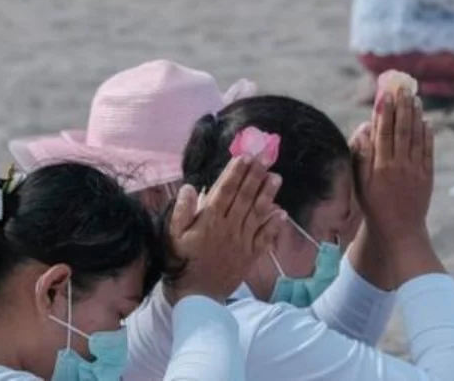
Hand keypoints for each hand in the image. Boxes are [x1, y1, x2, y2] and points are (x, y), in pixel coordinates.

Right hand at [165, 157, 285, 302]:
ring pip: (257, 214)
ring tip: (276, 177)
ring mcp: (241, 242)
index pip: (225, 191)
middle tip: (266, 156)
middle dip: (255, 175)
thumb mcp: (172, 237)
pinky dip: (273, 226)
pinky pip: (264, 238)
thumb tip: (190, 187)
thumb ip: (182, 212)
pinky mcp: (250, 256)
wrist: (195, 297)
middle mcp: (228, 228)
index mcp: (209, 221)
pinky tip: (282, 213)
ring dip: (267, 195)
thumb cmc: (180, 263)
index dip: (235, 172)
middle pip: (244, 197)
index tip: (245, 156)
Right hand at [357, 89, 433, 247]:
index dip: (385, 113)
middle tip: (403, 89)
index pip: (383, 133)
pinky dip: (427, 134)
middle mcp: (399, 167)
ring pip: (417, 138)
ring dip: (416, 116)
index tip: (386, 95)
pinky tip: (426, 121)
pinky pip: (428, 150)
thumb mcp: (361, 183)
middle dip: (403, 108)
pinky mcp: (428, 176)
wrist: (399, 230)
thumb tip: (364, 129)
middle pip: (402, 131)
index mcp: (380, 168)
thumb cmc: (374, 205)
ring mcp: (416, 171)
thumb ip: (361, 155)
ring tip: (415, 99)